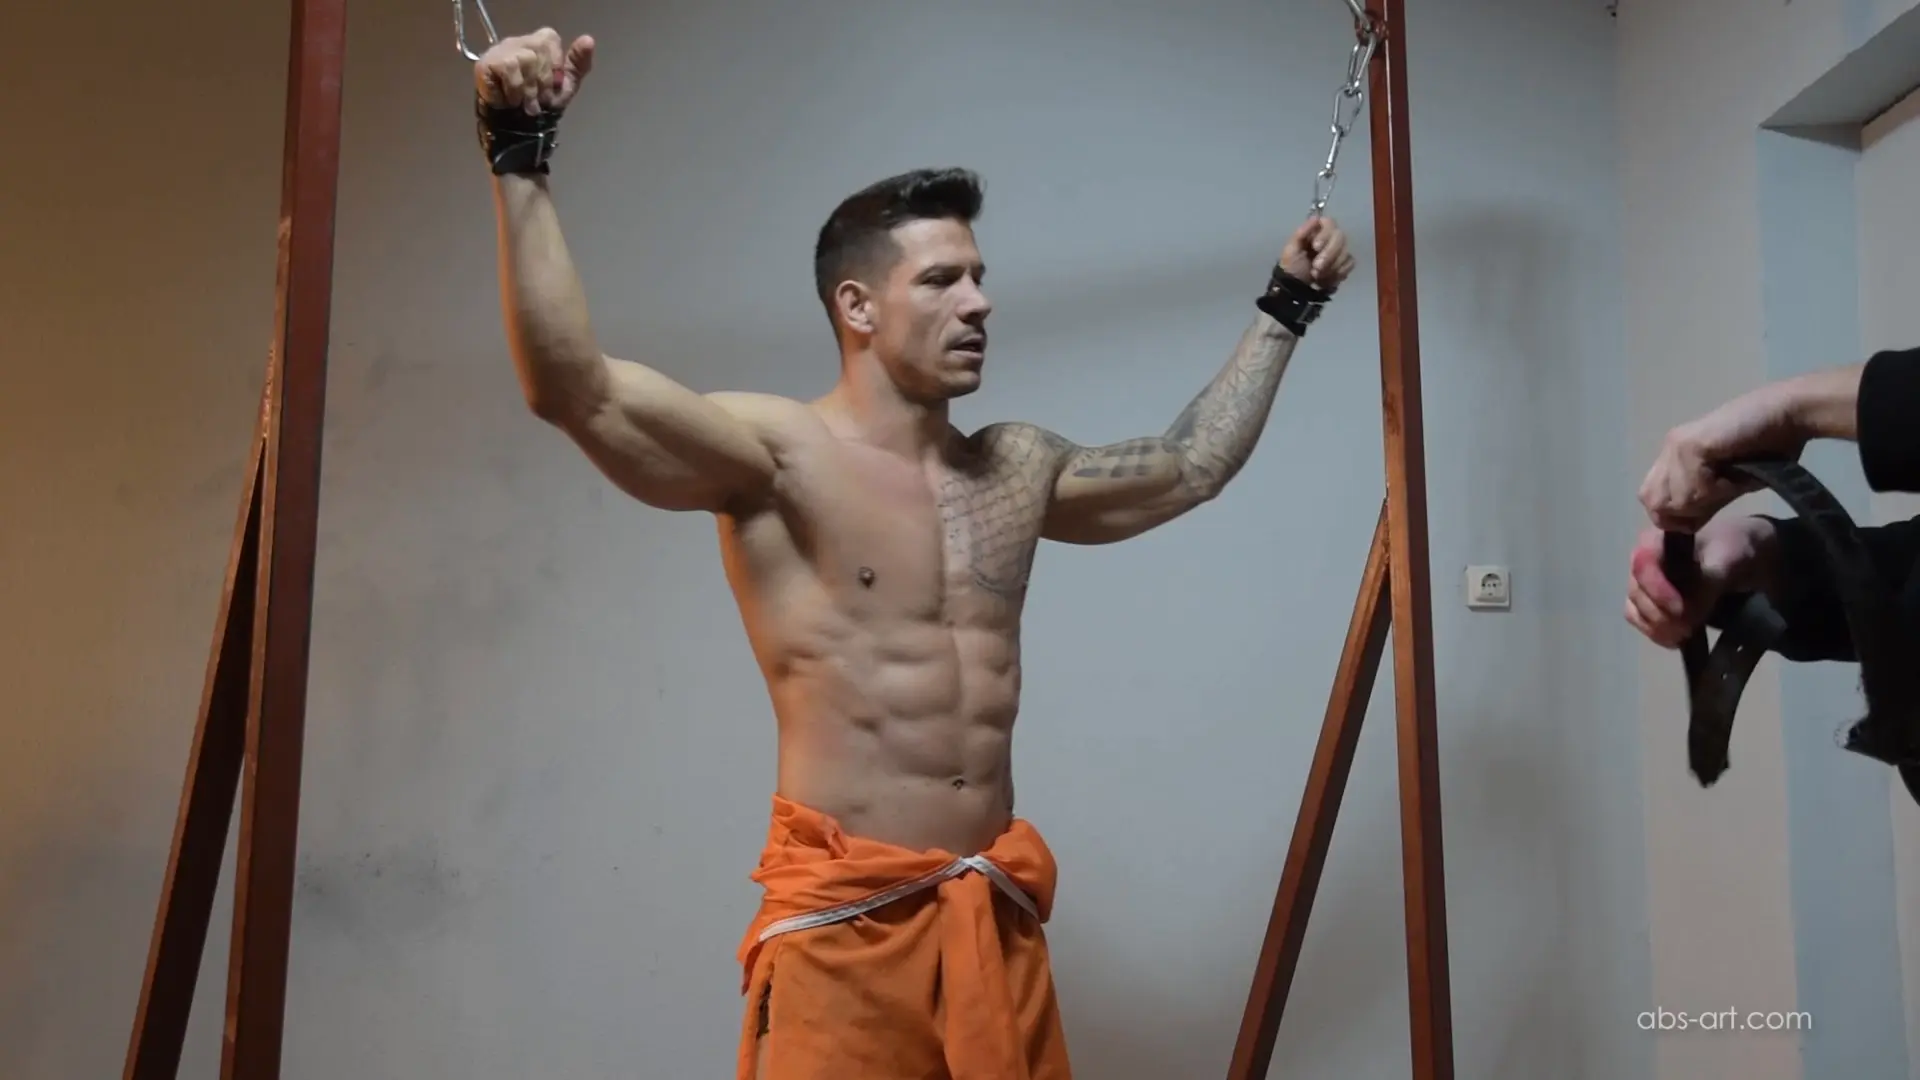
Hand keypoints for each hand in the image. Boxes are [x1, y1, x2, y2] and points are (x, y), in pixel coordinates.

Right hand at [475, 28, 595, 114]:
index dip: (554, 65)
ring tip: (526, 104)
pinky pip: (508, 68)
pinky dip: (514, 90)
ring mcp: (500, 51)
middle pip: (538, 50)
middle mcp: (518, 42)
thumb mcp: (565, 86)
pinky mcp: (486, 64)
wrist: (518, 133)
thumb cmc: (541, 107)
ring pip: (524, 59)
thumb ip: (578, 64)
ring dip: (529, 89)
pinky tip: (510, 101)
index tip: (553, 86)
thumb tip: (588, 40)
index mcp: (538, 44)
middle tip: (539, 101)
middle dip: (543, 82)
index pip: (550, 39)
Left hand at [1280, 217, 1355, 291]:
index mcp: (1317, 231)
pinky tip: (1327, 279)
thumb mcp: (1291, 249)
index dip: (1325, 234)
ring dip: (1331, 267)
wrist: (1296, 288)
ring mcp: (1340, 251)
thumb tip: (1316, 218)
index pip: (1330, 223)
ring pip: (1345, 252)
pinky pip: (1349, 264)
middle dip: (1329, 255)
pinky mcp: (1345, 264)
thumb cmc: (1292, 266)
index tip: (1315, 247)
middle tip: (1316, 267)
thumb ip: (1302, 232)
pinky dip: (1338, 273)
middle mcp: (1331, 238)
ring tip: (1317, 275)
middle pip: (1340, 237)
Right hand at [1624, 515, 1774, 648]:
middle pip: (1637, 592)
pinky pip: (1640, 621)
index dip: (1658, 591)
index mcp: (1657, 540)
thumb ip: (1707, 583)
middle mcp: (1644, 561)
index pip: (1643, 566)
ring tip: (1683, 637)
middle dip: (1660, 615)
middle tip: (1688, 630)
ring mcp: (1644, 584)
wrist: (1748, 557)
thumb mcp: (1728, 559)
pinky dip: (1655, 633)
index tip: (1682, 611)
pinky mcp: (1650, 604)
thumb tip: (1688, 615)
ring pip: (1635, 610)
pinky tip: (1676, 640)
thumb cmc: (1736, 548)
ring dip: (1657, 627)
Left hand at [1637, 384, 1805, 530]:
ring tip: (1733, 479)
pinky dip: (1719, 489)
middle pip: (1654, 502)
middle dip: (1687, 510)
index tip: (1703, 513)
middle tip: (1720, 494)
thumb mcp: (1726, 486)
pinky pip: (1696, 487)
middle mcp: (1669, 449)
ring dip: (1708, 499)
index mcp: (1672, 457)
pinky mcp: (1692, 445)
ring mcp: (1677, 445)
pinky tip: (1736, 472)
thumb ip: (1701, 502)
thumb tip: (1682, 526)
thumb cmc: (1768, 449)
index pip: (1650, 499)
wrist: (1789, 416)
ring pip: (1676, 499)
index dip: (1673, 516)